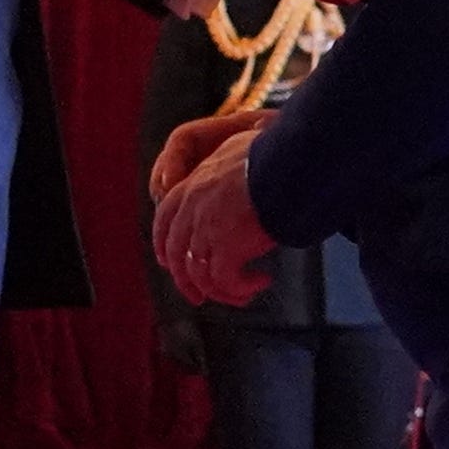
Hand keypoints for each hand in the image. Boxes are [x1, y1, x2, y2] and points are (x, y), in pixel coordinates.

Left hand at [153, 122, 279, 308]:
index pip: (164, 218)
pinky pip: (225, 281)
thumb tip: (239, 166)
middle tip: (199, 297)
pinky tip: (260, 282)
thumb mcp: (236, 150)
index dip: (163, 244)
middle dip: (185, 282)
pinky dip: (240, 289)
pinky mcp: (227, 250)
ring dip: (220, 292)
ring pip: (200, 275)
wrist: (286, 166)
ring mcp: (207, 232)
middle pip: (177, 255)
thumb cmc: (273, 153)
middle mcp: (193, 210)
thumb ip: (227, 168)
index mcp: (192, 186)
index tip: (167, 262)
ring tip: (243, 297)